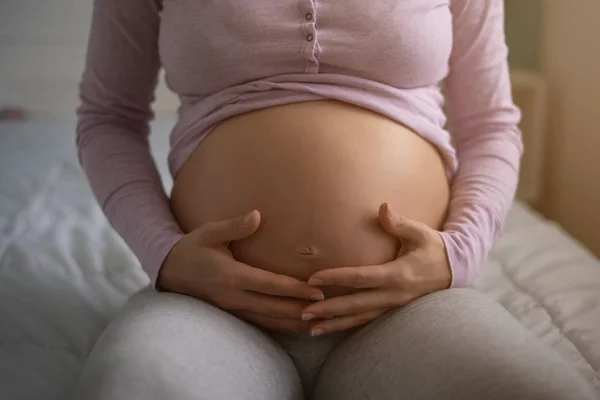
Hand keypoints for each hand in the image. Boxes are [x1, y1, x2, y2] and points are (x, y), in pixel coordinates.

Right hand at [157, 210, 323, 332]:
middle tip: (328, 309)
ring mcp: (233, 309)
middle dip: (302, 310)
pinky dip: (280, 326)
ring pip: (269, 321)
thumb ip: (234, 226)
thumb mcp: (209, 233)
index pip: (269, 285)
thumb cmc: (191, 249)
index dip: (295, 289)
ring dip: (294, 323)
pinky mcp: (233, 314)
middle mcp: (234, 297)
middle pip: (274, 308)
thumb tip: (257, 215)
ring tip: (319, 323)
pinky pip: (260, 324)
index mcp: (231, 276)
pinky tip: (296, 326)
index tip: (317, 291)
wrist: (169, 272)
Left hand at [301, 202, 451, 335]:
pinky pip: (365, 321)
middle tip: (303, 312)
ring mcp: (392, 306)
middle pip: (355, 304)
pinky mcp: (391, 311)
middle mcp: (393, 295)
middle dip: (328, 309)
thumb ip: (399, 222)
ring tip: (309, 329)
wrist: (455, 272)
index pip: (360, 277)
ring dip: (334, 323)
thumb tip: (383, 206)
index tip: (313, 278)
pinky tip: (328, 329)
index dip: (336, 278)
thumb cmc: (435, 249)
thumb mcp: (421, 233)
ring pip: (358, 318)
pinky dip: (346, 326)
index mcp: (397, 275)